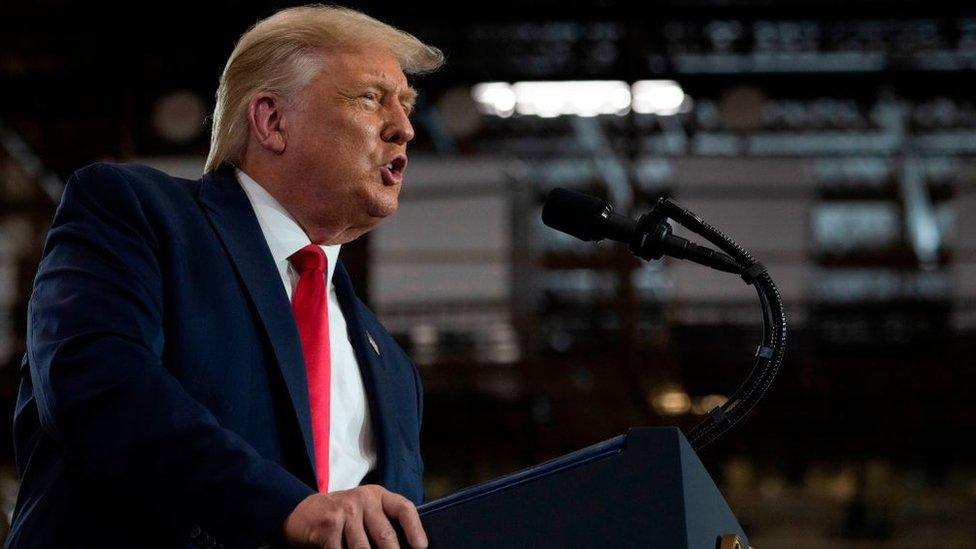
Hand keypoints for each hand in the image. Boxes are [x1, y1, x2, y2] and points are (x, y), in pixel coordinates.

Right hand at [283, 485, 427, 547]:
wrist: (302, 512)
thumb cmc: (341, 516)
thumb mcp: (364, 511)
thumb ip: (382, 523)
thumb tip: (406, 546)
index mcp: (377, 496)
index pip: (403, 508)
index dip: (415, 528)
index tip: (421, 547)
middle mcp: (363, 499)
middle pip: (385, 535)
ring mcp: (345, 511)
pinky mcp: (329, 525)